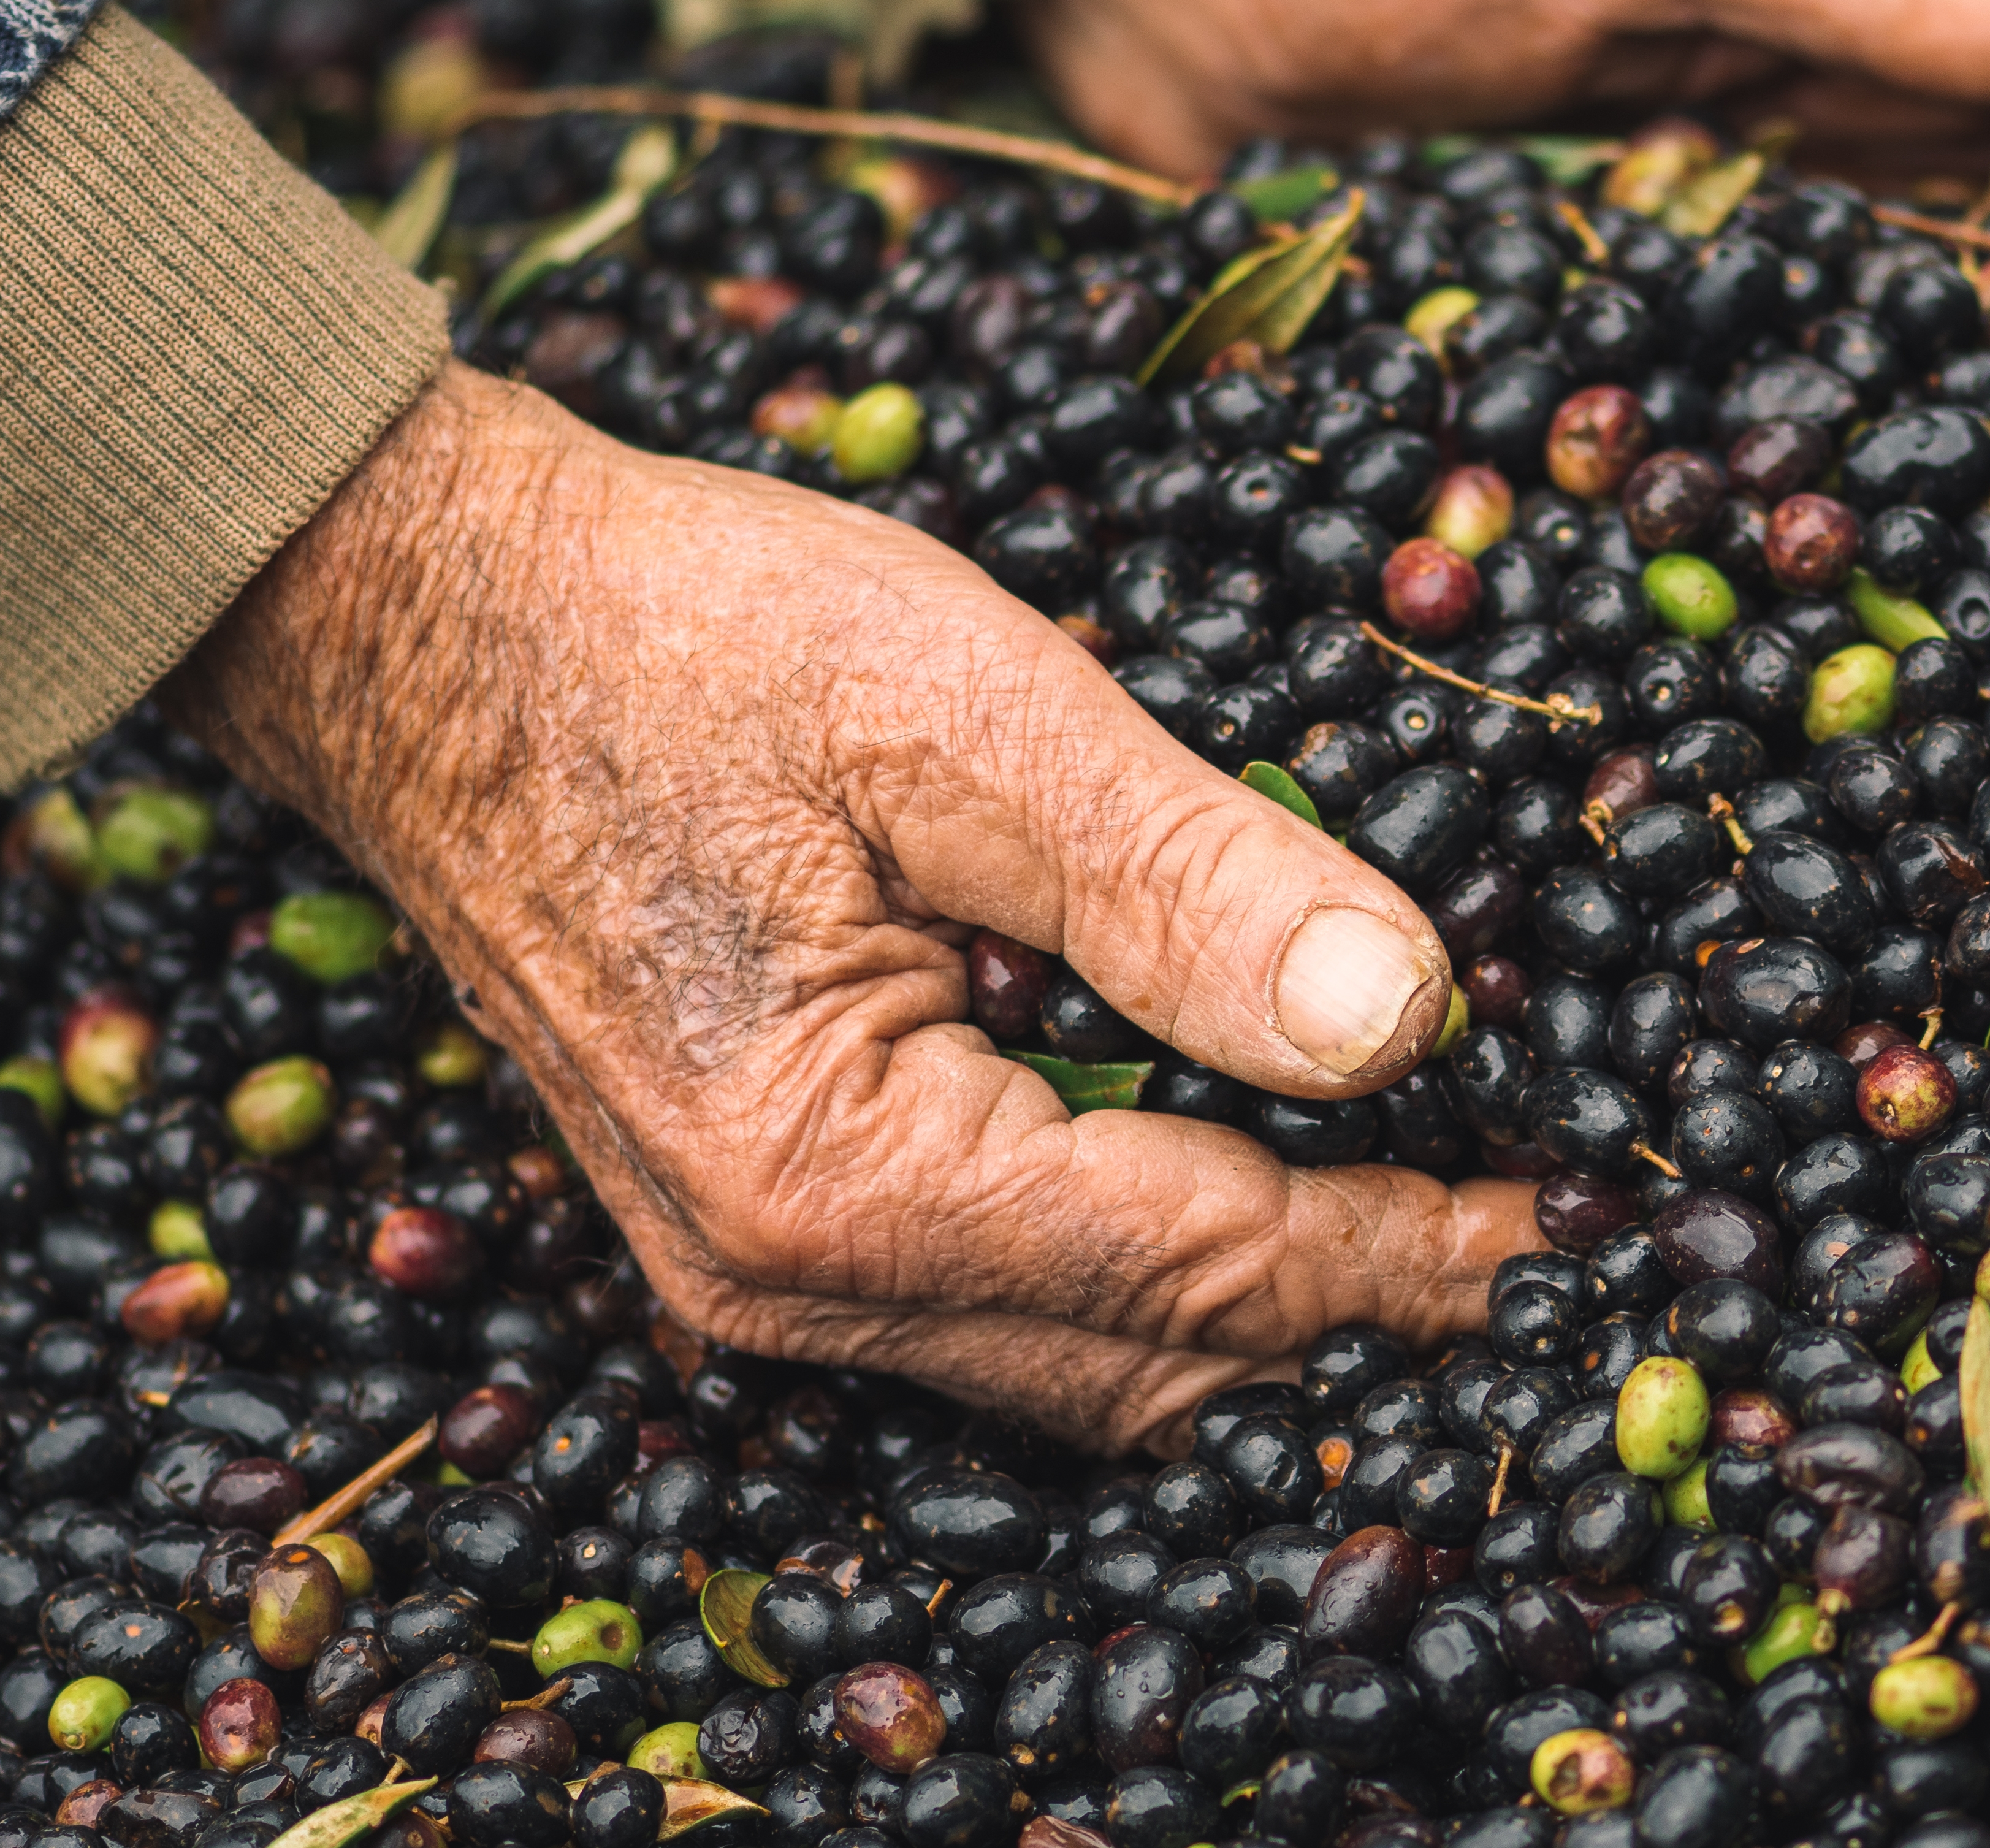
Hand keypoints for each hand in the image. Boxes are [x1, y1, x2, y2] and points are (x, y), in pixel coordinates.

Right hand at [164, 367, 1537, 1454]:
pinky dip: (1150, 1270)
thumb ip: (1192, 878)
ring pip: (1084, 1364)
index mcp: (841, 1175)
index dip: (1413, 1247)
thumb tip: (1411, 1014)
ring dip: (1263, 1305)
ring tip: (1427, 1214)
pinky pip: (1002, 1307)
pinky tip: (1245, 1182)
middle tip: (1531, 1228)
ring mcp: (755, 1272)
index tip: (1564, 1212)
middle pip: (1157, 1363)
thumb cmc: (674, 636)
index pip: (1210, 1267)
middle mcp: (787, 1281)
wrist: (425, 625)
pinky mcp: (753, 1218)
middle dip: (1363, 1309)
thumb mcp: (964, 711)